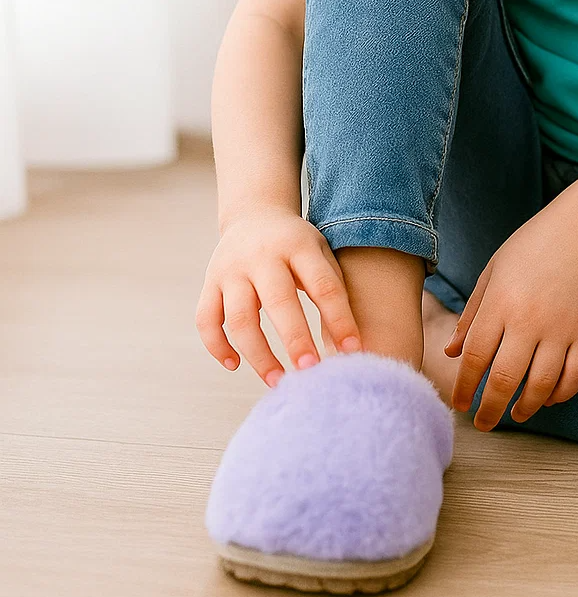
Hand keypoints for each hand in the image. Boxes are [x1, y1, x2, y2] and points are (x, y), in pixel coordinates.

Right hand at [195, 208, 361, 386]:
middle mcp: (262, 256)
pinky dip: (217, 346)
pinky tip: (234, 364)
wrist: (254, 215)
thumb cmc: (297, 246)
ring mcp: (231, 269)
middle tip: (310, 372)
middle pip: (278, 301)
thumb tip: (347, 348)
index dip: (339, 319)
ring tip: (277, 381)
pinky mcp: (210, 282)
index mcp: (299, 245)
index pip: (323, 285)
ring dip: (258, 354)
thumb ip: (334, 293)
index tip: (352, 351)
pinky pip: (206, 320)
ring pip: (239, 318)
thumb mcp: (321, 254)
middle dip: (295, 340)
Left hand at [443, 218, 577, 430]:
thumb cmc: (525, 253)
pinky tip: (546, 399)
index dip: (465, 387)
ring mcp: (561, 328)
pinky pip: (574, 376)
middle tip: (483, 424)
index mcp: (500, 304)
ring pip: (542, 384)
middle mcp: (529, 319)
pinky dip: (560, 395)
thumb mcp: (490, 276)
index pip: (476, 357)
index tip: (460, 405)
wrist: (576, 235)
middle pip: (506, 378)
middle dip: (490, 409)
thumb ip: (471, 316)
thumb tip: (452, 354)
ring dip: (526, 407)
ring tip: (515, 415)